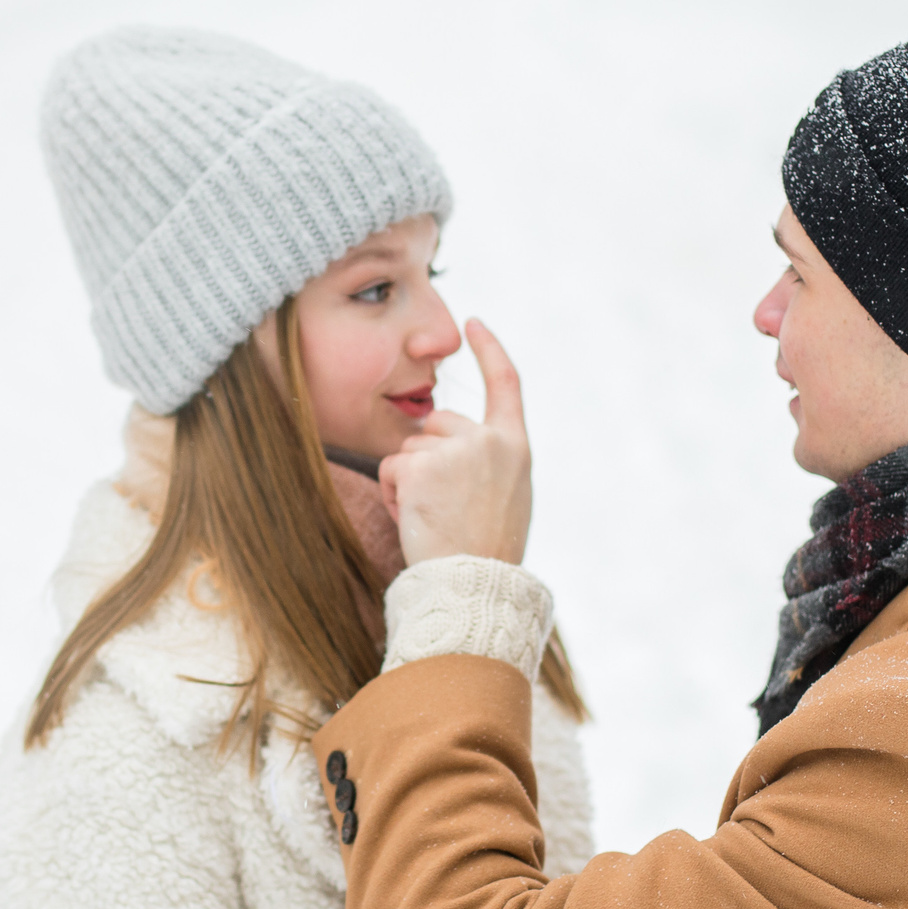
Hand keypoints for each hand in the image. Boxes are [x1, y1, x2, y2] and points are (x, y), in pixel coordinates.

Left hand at [379, 320, 532, 565]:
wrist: (474, 585)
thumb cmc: (488, 550)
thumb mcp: (508, 496)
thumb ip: (489, 458)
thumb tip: (450, 437)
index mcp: (516, 446)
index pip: (506, 383)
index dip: (490, 349)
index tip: (474, 323)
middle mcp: (488, 440)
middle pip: (438, 422)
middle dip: (429, 456)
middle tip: (445, 505)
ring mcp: (455, 450)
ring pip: (410, 448)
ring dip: (410, 481)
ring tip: (434, 518)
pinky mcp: (420, 467)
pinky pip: (391, 469)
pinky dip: (394, 494)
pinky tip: (415, 519)